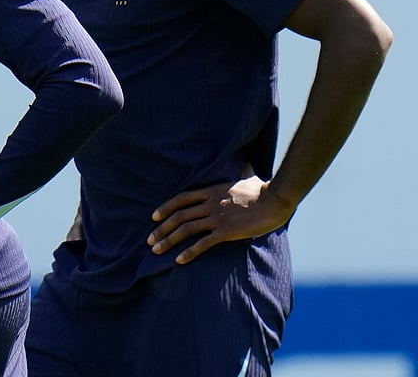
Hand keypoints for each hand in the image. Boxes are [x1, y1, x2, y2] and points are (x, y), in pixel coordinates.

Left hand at [147, 175, 292, 264]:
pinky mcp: (226, 231)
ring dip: (168, 241)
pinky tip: (179, 260)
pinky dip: (189, 252)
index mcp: (211, 191)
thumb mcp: (248, 178)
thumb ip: (242, 173)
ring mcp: (217, 217)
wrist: (276, 199)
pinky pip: (203, 243)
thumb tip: (246, 165)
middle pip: (179, 216)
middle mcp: (210, 204)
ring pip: (186, 229)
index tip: (154, 216)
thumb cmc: (264, 190)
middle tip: (150, 240)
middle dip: (161, 229)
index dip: (166, 208)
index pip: (181, 199)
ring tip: (156, 251)